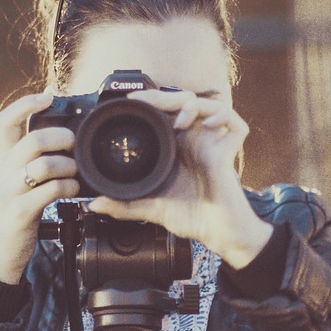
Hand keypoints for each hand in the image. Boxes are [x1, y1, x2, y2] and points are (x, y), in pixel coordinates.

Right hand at [0, 93, 80, 283]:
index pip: (6, 120)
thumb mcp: (19, 178)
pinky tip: (73, 191)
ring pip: (42, 166)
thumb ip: (35, 155)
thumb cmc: (17, 209)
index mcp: (5, 157)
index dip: (27, 103)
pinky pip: (48, 192)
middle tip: (74, 145)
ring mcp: (10, 192)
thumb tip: (65, 130)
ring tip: (75, 173)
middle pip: (32, 140)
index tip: (49, 98)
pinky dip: (66, 188)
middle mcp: (4, 170)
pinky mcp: (19, 213)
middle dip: (60, 138)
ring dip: (67, 166)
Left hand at [86, 89, 271, 268]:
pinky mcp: (229, 151)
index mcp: (177, 147)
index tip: (131, 100)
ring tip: (179, 121)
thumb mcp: (151, 208)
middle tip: (146, 101)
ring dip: (192, 105)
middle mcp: (195, 140)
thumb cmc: (191, 217)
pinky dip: (223, 116)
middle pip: (184, 103)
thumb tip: (95, 205)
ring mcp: (213, 143)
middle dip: (165, 97)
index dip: (152, 101)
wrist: (216, 233)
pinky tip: (208, 125)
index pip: (165, 113)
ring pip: (208, 105)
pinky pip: (235, 123)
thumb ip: (124, 205)